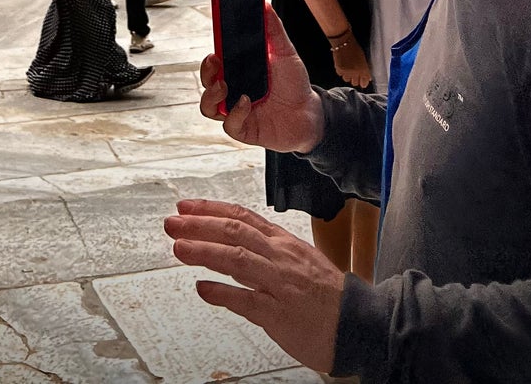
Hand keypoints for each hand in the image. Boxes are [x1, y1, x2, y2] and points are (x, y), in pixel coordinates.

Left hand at [164, 201, 341, 374]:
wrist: (359, 323)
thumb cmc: (328, 296)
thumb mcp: (296, 264)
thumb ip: (262, 256)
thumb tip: (227, 253)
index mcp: (283, 243)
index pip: (242, 217)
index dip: (210, 210)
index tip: (186, 206)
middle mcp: (280, 258)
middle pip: (234, 232)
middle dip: (199, 225)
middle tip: (172, 222)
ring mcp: (280, 284)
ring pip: (238, 259)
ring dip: (204, 252)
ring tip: (179, 248)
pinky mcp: (281, 313)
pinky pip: (248, 300)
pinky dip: (223, 294)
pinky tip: (203, 290)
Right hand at [200, 8, 322, 152]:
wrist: (311, 113)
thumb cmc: (294, 83)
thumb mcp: (285, 52)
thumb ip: (274, 30)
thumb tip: (264, 4)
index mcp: (239, 71)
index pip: (216, 61)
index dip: (210, 52)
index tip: (212, 43)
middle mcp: (233, 90)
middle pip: (206, 82)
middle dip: (205, 71)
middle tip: (215, 60)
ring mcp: (236, 111)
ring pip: (209, 107)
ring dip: (211, 95)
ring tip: (224, 84)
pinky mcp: (246, 130)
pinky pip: (230, 125)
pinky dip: (235, 113)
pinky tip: (246, 101)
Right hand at [331, 35, 371, 89]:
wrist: (343, 42)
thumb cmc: (354, 48)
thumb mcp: (363, 58)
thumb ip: (365, 69)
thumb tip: (368, 78)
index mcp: (363, 69)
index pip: (364, 83)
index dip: (363, 82)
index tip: (362, 81)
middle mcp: (356, 72)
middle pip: (355, 83)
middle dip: (355, 79)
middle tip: (354, 73)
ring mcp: (347, 72)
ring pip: (347, 80)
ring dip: (347, 76)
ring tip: (347, 68)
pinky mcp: (339, 70)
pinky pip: (340, 75)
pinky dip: (341, 71)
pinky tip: (343, 64)